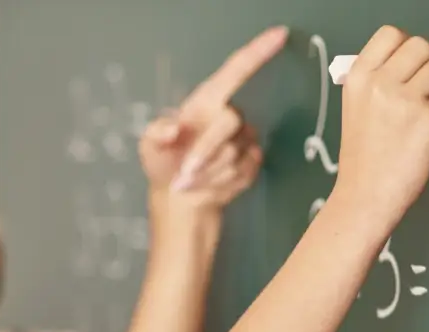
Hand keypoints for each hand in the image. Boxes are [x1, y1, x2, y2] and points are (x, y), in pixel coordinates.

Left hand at [140, 25, 287, 210]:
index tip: (279, 35)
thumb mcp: (149, 147)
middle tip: (186, 173)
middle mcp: (229, 115)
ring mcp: (244, 139)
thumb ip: (156, 133)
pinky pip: (243, 170)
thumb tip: (171, 129)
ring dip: (209, 172)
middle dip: (206, 150)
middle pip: (231, 120)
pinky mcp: (253, 162)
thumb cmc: (164, 164)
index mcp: (207, 101)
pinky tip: (207, 185)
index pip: (236, 70)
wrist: (180, 199)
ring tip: (190, 182)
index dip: (257, 52)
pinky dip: (221, 183)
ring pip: (235, 153)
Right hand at [331, 27, 428, 240]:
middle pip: (421, 45)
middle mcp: (381, 82)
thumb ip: (378, 80)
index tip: (408, 65)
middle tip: (426, 83)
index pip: (391, 34)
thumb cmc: (362, 155)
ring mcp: (407, 99)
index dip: (406, 46)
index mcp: (358, 76)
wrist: (365, 194)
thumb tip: (416, 64)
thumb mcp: (356, 107)